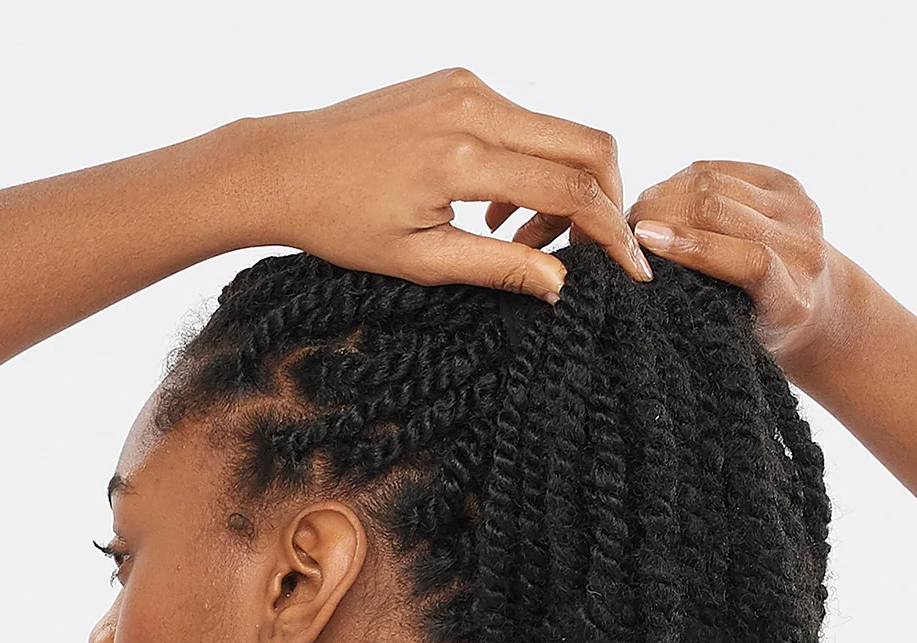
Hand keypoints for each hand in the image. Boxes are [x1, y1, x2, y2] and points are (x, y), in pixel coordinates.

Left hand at [238, 69, 650, 302]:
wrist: (285, 165)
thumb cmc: (340, 221)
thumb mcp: (421, 262)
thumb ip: (498, 268)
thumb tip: (562, 287)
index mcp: (464, 158)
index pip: (571, 189)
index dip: (611, 234)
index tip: (631, 274)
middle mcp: (474, 107)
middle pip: (587, 143)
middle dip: (605, 202)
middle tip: (591, 252)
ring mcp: (467, 86)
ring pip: (558, 130)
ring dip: (563, 187)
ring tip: (523, 239)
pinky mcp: (458, 81)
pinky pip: (524, 119)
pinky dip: (532, 164)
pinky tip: (498, 209)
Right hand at [628, 162, 856, 365]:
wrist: (817, 304)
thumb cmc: (761, 332)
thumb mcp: (733, 336)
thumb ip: (701, 305)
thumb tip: (639, 263)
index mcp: (794, 299)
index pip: (749, 260)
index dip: (693, 246)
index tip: (643, 239)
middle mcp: (804, 248)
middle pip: (722, 210)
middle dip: (663, 212)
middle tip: (621, 227)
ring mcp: (798, 209)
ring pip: (716, 183)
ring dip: (666, 194)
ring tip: (635, 213)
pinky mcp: (785, 182)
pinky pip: (722, 170)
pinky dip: (683, 181)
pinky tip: (662, 198)